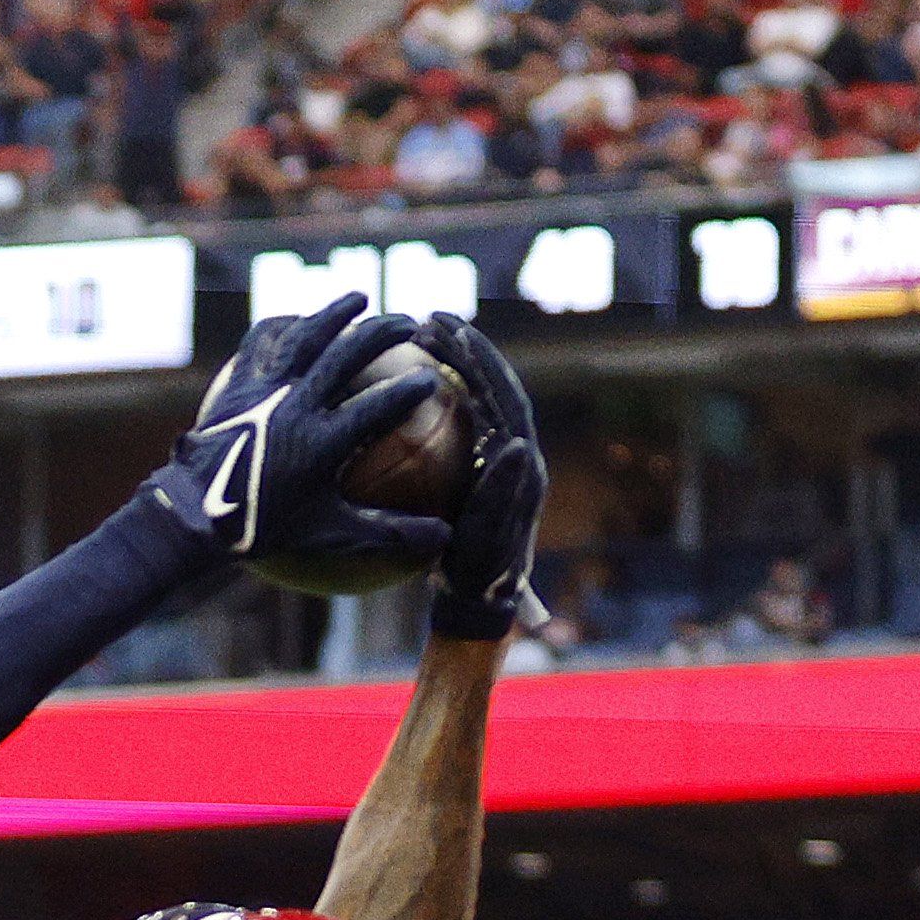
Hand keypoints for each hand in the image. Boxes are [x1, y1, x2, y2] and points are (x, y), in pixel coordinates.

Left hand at [156, 294, 437, 586]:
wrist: (192, 515)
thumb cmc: (262, 529)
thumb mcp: (330, 533)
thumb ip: (387, 532)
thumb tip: (442, 539)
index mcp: (321, 442)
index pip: (377, 406)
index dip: (407, 390)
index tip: (430, 380)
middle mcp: (295, 406)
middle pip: (348, 352)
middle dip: (382, 332)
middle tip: (407, 324)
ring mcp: (265, 389)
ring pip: (306, 335)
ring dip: (336, 313)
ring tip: (360, 299)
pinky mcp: (239, 383)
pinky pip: (262, 342)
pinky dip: (282, 325)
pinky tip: (296, 319)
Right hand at [417, 315, 545, 642]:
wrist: (476, 599)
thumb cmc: (477, 576)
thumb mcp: (487, 539)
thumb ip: (502, 494)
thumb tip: (519, 443)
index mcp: (524, 461)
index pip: (505, 395)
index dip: (482, 361)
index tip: (453, 331)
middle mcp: (514, 451)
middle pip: (491, 385)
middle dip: (464, 348)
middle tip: (430, 320)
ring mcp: (493, 457)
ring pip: (472, 399)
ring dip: (447, 367)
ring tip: (414, 342)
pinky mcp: (472, 467)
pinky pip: (452, 422)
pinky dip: (430, 400)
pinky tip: (395, 388)